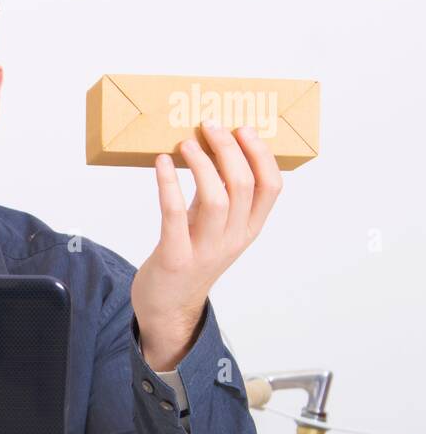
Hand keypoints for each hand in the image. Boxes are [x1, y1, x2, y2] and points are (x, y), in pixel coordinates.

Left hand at [131, 121, 282, 370]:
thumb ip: (221, 196)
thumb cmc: (190, 258)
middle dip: (229, 149)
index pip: (271, 187)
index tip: (243, 128)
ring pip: (217, 198)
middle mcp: (233, 239)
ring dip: (203, 164)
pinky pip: (175, 214)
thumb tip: (216, 149)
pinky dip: (169, 184)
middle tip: (209, 125)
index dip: (261, 154)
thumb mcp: (215, 227)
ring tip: (186, 142)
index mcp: (249, 229)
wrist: (167, 308)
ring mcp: (205, 250)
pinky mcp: (174, 258)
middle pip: (244, 186)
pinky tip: (162, 163)